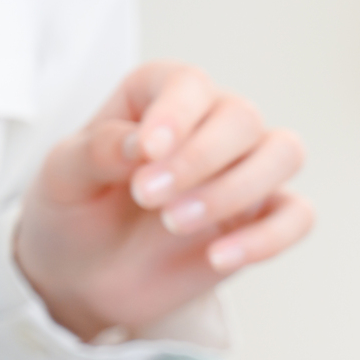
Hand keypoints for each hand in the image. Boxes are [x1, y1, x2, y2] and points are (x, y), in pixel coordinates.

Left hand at [14, 62, 313, 339]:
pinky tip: (219, 258)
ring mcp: (244, 171)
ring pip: (284, 154)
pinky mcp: (261, 219)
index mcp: (163, 97)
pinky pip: (297, 216)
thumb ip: (94, 151)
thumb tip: (138, 142)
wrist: (84, 275)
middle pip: (242, 117)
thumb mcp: (62, 177)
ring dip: (238, 188)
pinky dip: (269, 237)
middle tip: (147, 197)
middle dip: (200, 159)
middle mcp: (213, 124)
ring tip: (177, 223)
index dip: (176, 113)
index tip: (146, 152)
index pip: (190, 85)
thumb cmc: (77, 210)